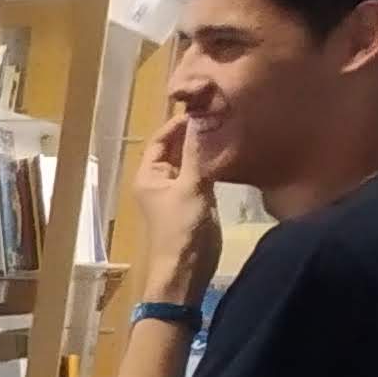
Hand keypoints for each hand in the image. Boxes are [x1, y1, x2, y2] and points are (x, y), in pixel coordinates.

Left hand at [132, 109, 221, 307]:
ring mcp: (176, 189)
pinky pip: (201, 171)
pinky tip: (229, 148)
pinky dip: (212, 159)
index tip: (204, 106)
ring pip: (190, 158)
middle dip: (194, 130)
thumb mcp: (192, 187)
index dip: (180, 122)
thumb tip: (204, 117)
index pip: (161, 138)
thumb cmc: (182, 230)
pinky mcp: (193, 198)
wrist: (186, 270)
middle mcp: (159, 179)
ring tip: (228, 124)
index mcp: (148, 175)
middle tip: (221, 110)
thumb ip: (199, 152)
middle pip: (175, 146)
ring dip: (204, 144)